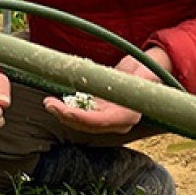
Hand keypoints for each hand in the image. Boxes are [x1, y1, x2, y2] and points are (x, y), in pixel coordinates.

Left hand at [46, 47, 167, 134]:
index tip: (65, 110)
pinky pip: (80, 116)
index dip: (81, 118)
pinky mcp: (99, 113)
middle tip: (49, 103)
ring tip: (49, 102)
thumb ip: (141, 77)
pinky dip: (67, 110)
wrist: (146, 69)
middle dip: (66, 116)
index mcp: (129, 116)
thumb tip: (138, 75)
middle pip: (87, 125)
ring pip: (80, 123)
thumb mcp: (145, 72)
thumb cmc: (147, 69)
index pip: (101, 122)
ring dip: (63, 114)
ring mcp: (107, 118)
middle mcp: (117, 122)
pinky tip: (58, 102)